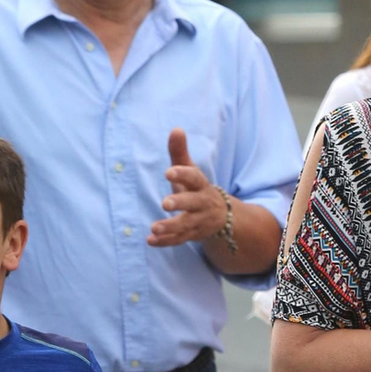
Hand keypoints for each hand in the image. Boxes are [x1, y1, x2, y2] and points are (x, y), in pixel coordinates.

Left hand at [149, 127, 227, 248]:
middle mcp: (202, 203)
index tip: (168, 172)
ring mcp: (199, 221)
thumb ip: (180, 152)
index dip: (183, 174)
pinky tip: (150, 240)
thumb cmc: (196, 188)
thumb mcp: (190, 171)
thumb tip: (176, 129)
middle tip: (164, 203)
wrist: (220, 216)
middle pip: (193, 203)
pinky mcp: (193, 235)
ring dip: (171, 227)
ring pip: (187, 225)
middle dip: (180, 203)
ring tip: (154, 228)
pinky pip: (180, 240)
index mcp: (201, 185)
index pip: (194, 178)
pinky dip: (166, 242)